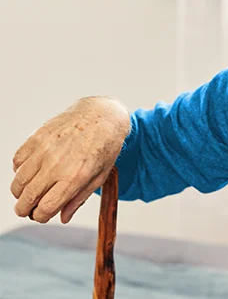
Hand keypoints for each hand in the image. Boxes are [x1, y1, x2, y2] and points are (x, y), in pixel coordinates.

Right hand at [10, 97, 129, 223]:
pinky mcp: (36, 138)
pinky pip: (17, 161)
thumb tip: (62, 218)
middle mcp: (56, 165)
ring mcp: (44, 150)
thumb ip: (79, 198)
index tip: (42, 215)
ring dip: (19, 192)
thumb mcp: (100, 175)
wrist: (102, 115)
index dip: (40, 217)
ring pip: (18, 182)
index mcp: (75, 177)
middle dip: (24, 210)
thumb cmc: (105, 146)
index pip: (46, 208)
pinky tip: (30, 171)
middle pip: (28, 198)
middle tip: (27, 210)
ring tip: (28, 193)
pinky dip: (19, 171)